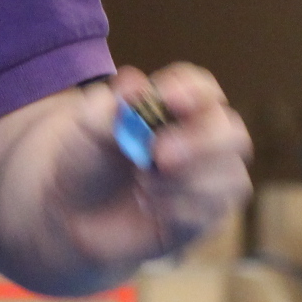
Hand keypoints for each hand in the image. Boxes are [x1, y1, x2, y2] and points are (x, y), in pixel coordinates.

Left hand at [43, 65, 252, 276]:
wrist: (68, 210)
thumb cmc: (83, 158)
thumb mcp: (82, 130)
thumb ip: (106, 107)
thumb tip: (133, 83)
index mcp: (174, 107)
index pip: (203, 90)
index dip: (192, 91)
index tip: (167, 98)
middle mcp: (201, 139)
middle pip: (232, 132)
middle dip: (201, 142)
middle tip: (159, 154)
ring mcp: (208, 180)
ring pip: (230, 177)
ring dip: (184, 182)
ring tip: (141, 184)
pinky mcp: (203, 218)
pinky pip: (212, 213)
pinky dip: (178, 210)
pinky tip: (149, 206)